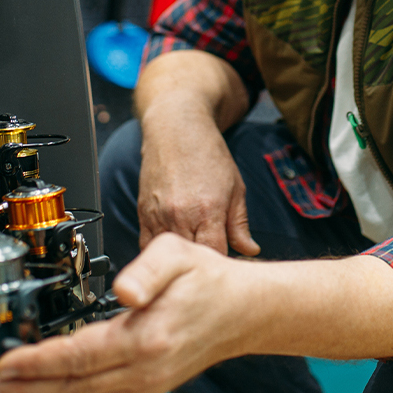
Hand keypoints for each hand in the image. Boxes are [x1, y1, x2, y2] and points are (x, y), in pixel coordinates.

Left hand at [0, 234, 242, 392]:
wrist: (244, 311)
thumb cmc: (208, 281)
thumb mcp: (177, 254)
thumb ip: (146, 269)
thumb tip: (124, 289)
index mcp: (146, 338)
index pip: (78, 356)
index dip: (37, 363)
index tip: (6, 363)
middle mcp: (144, 370)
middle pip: (72, 388)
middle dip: (24, 391)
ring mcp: (145, 385)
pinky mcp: (145, 389)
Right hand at [136, 106, 259, 256]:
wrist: (176, 130)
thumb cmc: (208, 155)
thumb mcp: (235, 188)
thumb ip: (239, 224)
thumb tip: (250, 250)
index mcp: (207, 211)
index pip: (215, 255)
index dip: (222, 262)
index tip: (227, 263)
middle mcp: (180, 216)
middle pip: (190, 258)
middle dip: (201, 262)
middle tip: (210, 262)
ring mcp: (158, 216)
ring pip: (167, 255)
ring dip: (179, 258)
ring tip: (190, 257)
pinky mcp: (143, 213)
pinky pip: (147, 244)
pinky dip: (159, 251)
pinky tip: (172, 248)